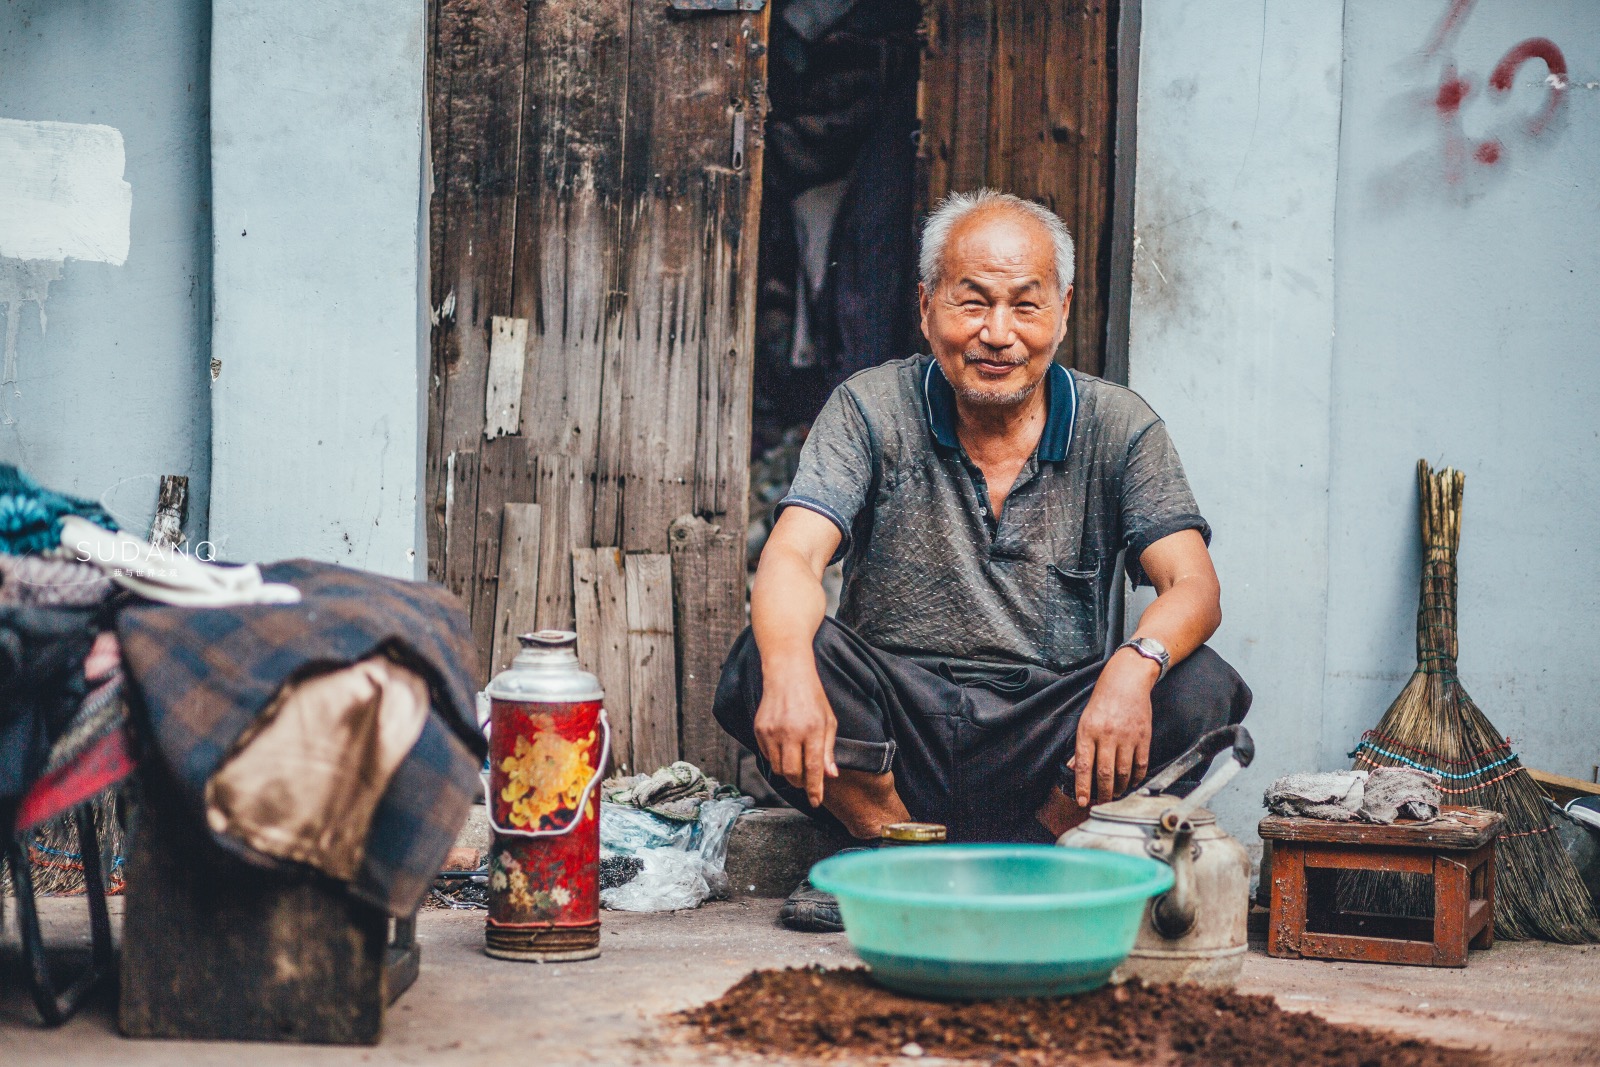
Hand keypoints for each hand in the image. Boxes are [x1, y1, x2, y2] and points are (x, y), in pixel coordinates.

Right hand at [752, 661, 838, 806]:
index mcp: (812, 730)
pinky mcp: (760, 730)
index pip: (813, 769)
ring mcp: (772, 732)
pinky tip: (785, 745)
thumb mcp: (828, 721)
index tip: (816, 802)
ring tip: (796, 759)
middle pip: (792, 773)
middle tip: (807, 778)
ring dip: (788, 771)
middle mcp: (790, 732)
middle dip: (800, 782)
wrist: (787, 674)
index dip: (815, 789)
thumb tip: (831, 776)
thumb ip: (828, 750)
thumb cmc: (812, 697)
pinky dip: (777, 758)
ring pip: (778, 768)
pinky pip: (768, 755)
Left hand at [1071, 649, 1155, 804]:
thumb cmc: (1103, 701)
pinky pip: (1141, 764)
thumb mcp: (1085, 720)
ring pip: (1124, 772)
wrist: (1127, 681)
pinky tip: (1132, 783)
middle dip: (1102, 794)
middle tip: (1101, 803)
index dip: (1082, 787)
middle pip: (1105, 773)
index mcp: (1088, 731)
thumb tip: (1073, 768)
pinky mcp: (1143, 737)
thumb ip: (1081, 746)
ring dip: (1120, 788)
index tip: (1082, 802)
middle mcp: (1107, 735)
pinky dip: (1137, 778)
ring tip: (1115, 794)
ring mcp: (1127, 737)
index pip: (1084, 766)